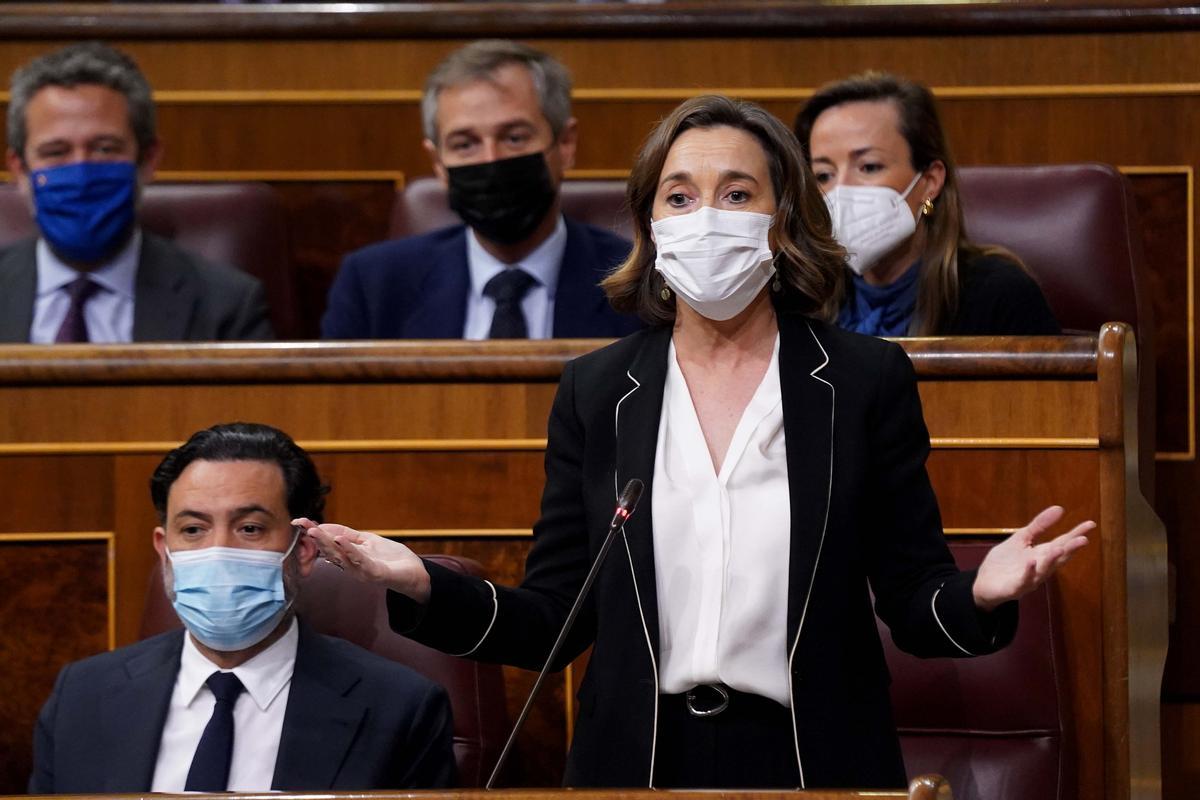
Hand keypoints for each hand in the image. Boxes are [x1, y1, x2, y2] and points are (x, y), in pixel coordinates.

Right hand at [292, 518, 431, 602]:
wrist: (414, 572)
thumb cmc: (390, 558)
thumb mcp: (367, 541)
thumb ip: (348, 534)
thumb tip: (326, 526)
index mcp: (348, 557)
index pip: (326, 545)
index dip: (313, 534)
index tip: (298, 522)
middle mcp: (350, 566)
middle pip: (329, 550)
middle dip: (314, 538)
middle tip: (302, 525)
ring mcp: (361, 571)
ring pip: (339, 556)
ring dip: (326, 543)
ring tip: (314, 531)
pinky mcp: (374, 573)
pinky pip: (359, 560)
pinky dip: (349, 549)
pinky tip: (340, 539)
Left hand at [972, 505, 1092, 610]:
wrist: (984, 583)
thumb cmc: (1005, 562)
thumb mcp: (1021, 538)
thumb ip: (1039, 526)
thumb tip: (1059, 508)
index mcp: (1042, 554)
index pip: (1062, 543)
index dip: (1076, 534)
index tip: (1091, 524)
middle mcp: (1040, 567)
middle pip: (1058, 557)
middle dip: (1070, 549)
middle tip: (1084, 539)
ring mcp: (1029, 579)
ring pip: (1044, 570)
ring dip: (1052, 560)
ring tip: (1060, 548)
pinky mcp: (1015, 588)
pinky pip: (1024, 580)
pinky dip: (1029, 571)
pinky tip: (1032, 561)